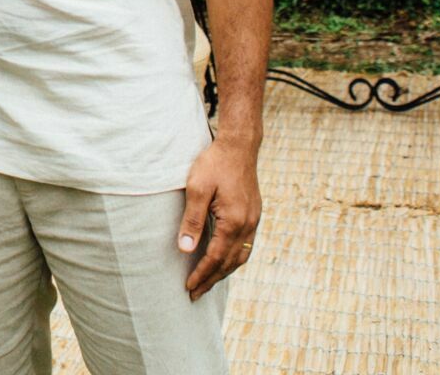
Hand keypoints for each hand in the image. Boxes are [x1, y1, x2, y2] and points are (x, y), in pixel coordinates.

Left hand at [177, 135, 260, 300]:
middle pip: (229, 263)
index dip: (201, 274)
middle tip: (195, 294)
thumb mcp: (197, 188)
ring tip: (208, 283)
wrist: (239, 146)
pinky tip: (224, 261)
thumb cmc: (214, 164)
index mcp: (233, 221)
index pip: (215, 257)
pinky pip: (246, 246)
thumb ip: (192, 220)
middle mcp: (248, 225)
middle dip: (212, 280)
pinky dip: (234, 259)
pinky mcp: (254, 215)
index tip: (188, 287)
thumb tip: (184, 250)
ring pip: (241, 257)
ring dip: (224, 272)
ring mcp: (254, 221)